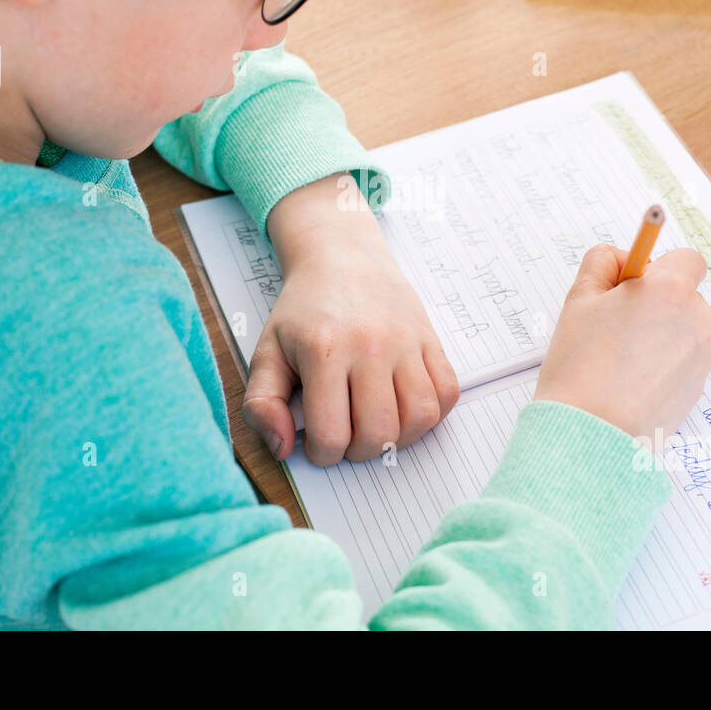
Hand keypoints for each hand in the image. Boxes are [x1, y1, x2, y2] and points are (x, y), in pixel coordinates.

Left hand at [242, 174, 459, 465]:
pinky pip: (448, 393)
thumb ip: (262, 404)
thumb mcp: (267, 351)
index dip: (321, 454)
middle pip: (378, 434)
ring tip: (378, 425)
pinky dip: (432, 413)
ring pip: (420, 419)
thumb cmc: (304, 310)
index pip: (331, 436)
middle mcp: (370, 346)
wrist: (342, 255)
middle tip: (347, 435)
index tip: (317, 441)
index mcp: (324, 351)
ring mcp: (405, 341)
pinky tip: (405, 407)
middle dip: (360, 451)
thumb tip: (282, 449)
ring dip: (399, 438)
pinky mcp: (430, 338)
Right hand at [534, 244, 710, 446]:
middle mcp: (697, 319)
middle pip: (686, 295)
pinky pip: (685, 361)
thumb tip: (621, 260)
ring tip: (621, 358)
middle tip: (617, 324)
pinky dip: (664, 364)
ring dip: (662, 334)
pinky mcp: (699, 386)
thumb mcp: (579, 299)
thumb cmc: (582, 366)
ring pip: (685, 329)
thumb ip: (601, 264)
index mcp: (670, 290)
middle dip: (658, 303)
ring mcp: (703, 356)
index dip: (658, 268)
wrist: (591, 431)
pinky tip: (632, 380)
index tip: (634, 283)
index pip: (687, 259)